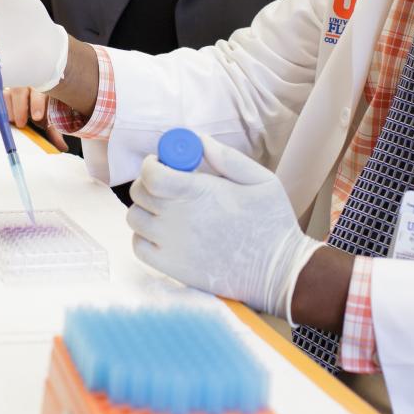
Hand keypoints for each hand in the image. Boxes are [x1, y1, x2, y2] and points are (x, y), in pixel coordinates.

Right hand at [4, 86, 66, 151]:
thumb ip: (54, 132)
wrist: (28, 106)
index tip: (37, 117)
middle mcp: (25, 86)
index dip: (37, 104)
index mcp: (40, 90)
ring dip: (7, 109)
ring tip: (11, 121)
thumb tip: (63, 147)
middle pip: (20, 91)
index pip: (39, 92)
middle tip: (21, 123)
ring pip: (5, 94)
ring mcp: (10, 89)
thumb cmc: (39, 112)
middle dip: (20, 108)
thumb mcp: (47, 121)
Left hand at [127, 135, 321, 322]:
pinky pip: (139, 246)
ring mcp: (172, 245)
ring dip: (146, 209)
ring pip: (135, 218)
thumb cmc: (272, 224)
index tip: (161, 162)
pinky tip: (164, 233)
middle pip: (139, 193)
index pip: (151, 174)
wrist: (278, 272)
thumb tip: (199, 141)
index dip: (151, 164)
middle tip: (166, 184)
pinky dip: (144, 236)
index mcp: (199, 193)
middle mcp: (179, 219)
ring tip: (167, 209)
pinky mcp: (171, 268)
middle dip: (148, 182)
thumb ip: (227, 158)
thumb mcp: (260, 180)